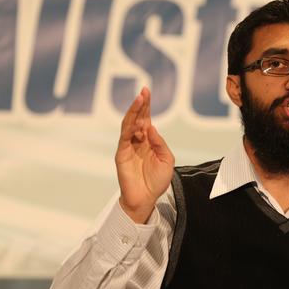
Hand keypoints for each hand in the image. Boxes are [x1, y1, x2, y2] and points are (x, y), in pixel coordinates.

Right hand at [115, 87, 174, 222]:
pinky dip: (130, 129)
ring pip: (128, 125)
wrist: (146, 198)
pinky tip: (137, 122)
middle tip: (144, 90)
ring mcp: (128, 147)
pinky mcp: (122, 155)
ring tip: (139, 99)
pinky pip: (124, 138)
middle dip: (140, 104)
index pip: (146, 119)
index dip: (146, 106)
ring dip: (134, 112)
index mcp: (148, 140)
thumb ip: (160, 143)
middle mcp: (137, 141)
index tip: (147, 92)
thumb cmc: (156, 180)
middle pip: (137, 118)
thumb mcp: (167, 159)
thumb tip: (152, 127)